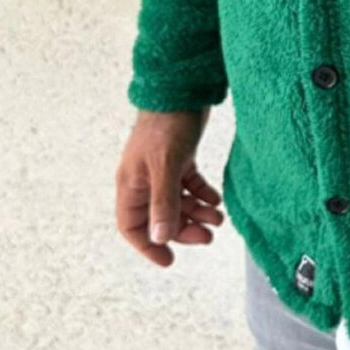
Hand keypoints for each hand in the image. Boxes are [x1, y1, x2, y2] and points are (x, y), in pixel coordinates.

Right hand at [115, 108, 223, 267]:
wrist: (180, 89)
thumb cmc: (165, 125)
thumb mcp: (165, 167)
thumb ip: (163, 203)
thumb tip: (161, 238)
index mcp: (130, 184)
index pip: (131, 226)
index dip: (148, 246)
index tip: (169, 260)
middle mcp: (143, 179)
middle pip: (159, 217)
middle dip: (183, 229)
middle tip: (208, 237)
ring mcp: (161, 169)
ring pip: (177, 202)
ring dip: (197, 213)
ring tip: (218, 218)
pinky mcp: (178, 157)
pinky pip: (189, 185)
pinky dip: (202, 195)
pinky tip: (216, 199)